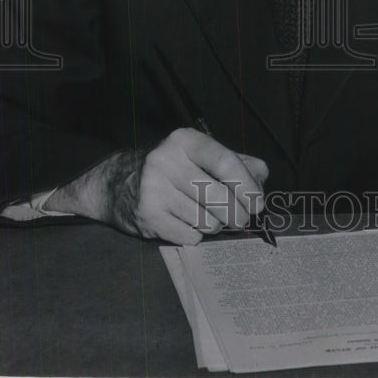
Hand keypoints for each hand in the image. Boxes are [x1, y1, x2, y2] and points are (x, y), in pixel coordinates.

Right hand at [46, 128, 268, 244]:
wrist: (114, 185)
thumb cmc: (169, 169)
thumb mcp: (198, 155)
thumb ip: (233, 161)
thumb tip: (263, 174)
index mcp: (184, 140)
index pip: (226, 162)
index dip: (248, 186)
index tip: (259, 203)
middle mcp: (167, 161)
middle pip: (220, 197)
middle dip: (237, 214)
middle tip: (240, 219)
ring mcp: (154, 189)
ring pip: (207, 220)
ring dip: (214, 225)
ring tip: (204, 215)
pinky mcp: (147, 216)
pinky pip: (190, 236)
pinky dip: (195, 235)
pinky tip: (184, 222)